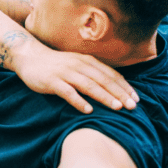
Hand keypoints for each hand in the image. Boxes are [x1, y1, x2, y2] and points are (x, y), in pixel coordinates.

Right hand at [12, 43, 137, 113]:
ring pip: (89, 86)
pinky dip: (79, 101)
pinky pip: (68, 92)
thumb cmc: (57, 64)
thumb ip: (93, 73)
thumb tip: (113, 87)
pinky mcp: (52, 81)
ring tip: (117, 107)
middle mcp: (79, 65)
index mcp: (87, 61)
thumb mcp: (77, 65)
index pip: (111, 74)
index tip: (136, 99)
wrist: (30, 57)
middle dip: (119, 93)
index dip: (124, 86)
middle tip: (132, 106)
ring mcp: (66, 73)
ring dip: (104, 96)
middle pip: (103, 80)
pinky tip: (88, 110)